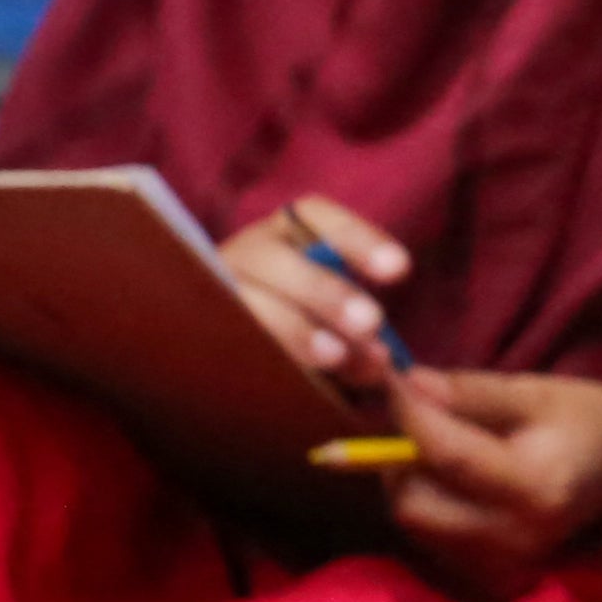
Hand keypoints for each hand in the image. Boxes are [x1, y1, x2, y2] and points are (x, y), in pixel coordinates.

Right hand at [224, 192, 411, 385]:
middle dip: (325, 292)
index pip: (317, 218)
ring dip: (294, 331)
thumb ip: (361, 331)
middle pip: (275, 261)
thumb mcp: (341, 315)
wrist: (243, 351)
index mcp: (289, 231)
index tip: (398, 268)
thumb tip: (378, 362)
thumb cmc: (314, 326)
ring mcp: (217, 289)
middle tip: (371, 322)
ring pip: (246, 303)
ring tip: (336, 356)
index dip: (358, 240)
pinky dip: (264, 360)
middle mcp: (248, 253)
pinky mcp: (202, 329)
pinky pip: (227, 341)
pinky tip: (294, 383)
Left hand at [373, 370, 601, 601]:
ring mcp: (503, 565)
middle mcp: (517, 537)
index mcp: (537, 487)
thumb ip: (470, 392)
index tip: (391, 381)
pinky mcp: (492, 577)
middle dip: (399, 458)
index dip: (408, 416)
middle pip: (415, 504)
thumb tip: (409, 383)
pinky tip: (450, 480)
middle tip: (412, 420)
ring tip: (433, 446)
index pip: (447, 456)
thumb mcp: (536, 394)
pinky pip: (431, 541)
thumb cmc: (586, 423)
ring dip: (409, 481)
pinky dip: (427, 505)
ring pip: (416, 525)